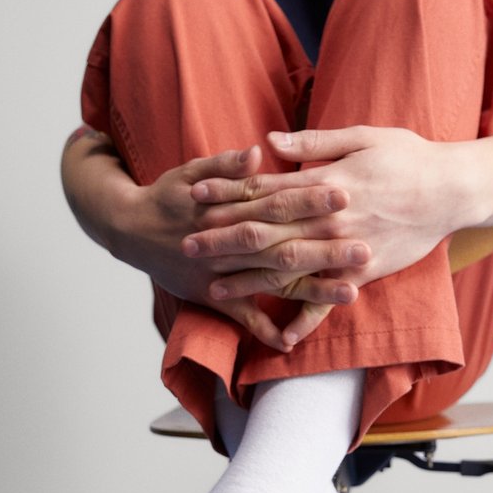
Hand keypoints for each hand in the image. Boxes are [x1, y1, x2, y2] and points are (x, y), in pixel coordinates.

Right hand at [116, 145, 368, 350]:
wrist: (127, 229)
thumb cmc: (170, 195)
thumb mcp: (193, 170)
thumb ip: (228, 164)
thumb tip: (259, 150)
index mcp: (229, 208)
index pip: (278, 201)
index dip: (311, 199)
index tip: (345, 193)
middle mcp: (228, 243)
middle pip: (285, 244)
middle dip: (326, 248)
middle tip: (365, 247)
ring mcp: (221, 273)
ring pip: (274, 283)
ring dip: (312, 291)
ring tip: (351, 293)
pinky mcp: (212, 297)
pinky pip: (242, 318)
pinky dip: (265, 331)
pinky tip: (294, 342)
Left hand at [187, 127, 471, 295]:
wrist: (454, 189)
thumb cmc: (409, 156)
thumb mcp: (362, 136)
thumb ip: (314, 144)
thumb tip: (270, 144)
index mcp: (325, 184)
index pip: (266, 189)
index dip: (228, 194)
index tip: (195, 198)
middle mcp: (330, 220)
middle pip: (267, 232)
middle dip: (224, 240)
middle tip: (186, 246)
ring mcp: (346, 251)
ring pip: (288, 268)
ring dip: (249, 280)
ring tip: (214, 288)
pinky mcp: (364, 274)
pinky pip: (329, 300)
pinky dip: (307, 320)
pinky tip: (282, 338)